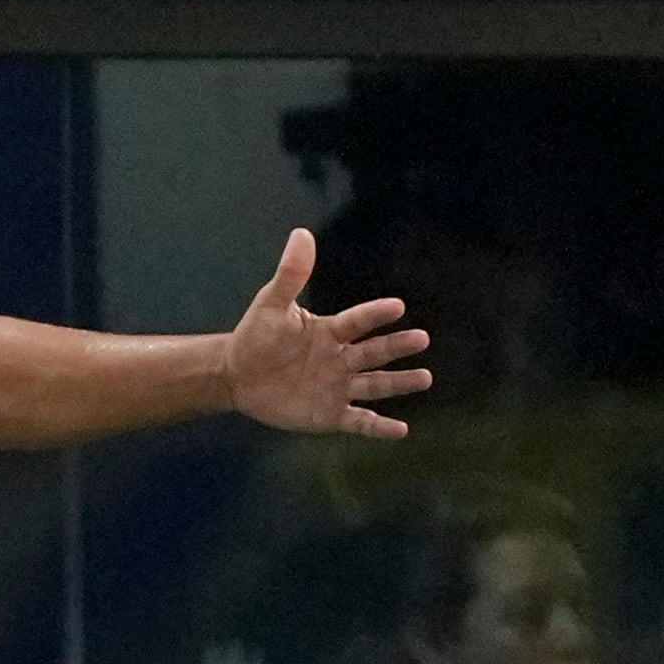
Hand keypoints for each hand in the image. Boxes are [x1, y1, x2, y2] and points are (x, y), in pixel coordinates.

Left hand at [225, 228, 431, 437]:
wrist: (238, 375)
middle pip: (374, 352)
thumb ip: (291, 274)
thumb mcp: (272, 304)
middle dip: (397, 346)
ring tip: (425, 378)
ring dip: (399, 383)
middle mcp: (340, 359)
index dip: (375, 314)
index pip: (357, 322)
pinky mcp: (330, 414)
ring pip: (375, 385)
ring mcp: (337, 387)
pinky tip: (401, 430)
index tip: (398, 306)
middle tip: (422, 339)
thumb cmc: (256, 336)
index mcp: (329, 331)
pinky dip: (379, 427)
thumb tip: (302, 233)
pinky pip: (359, 421)